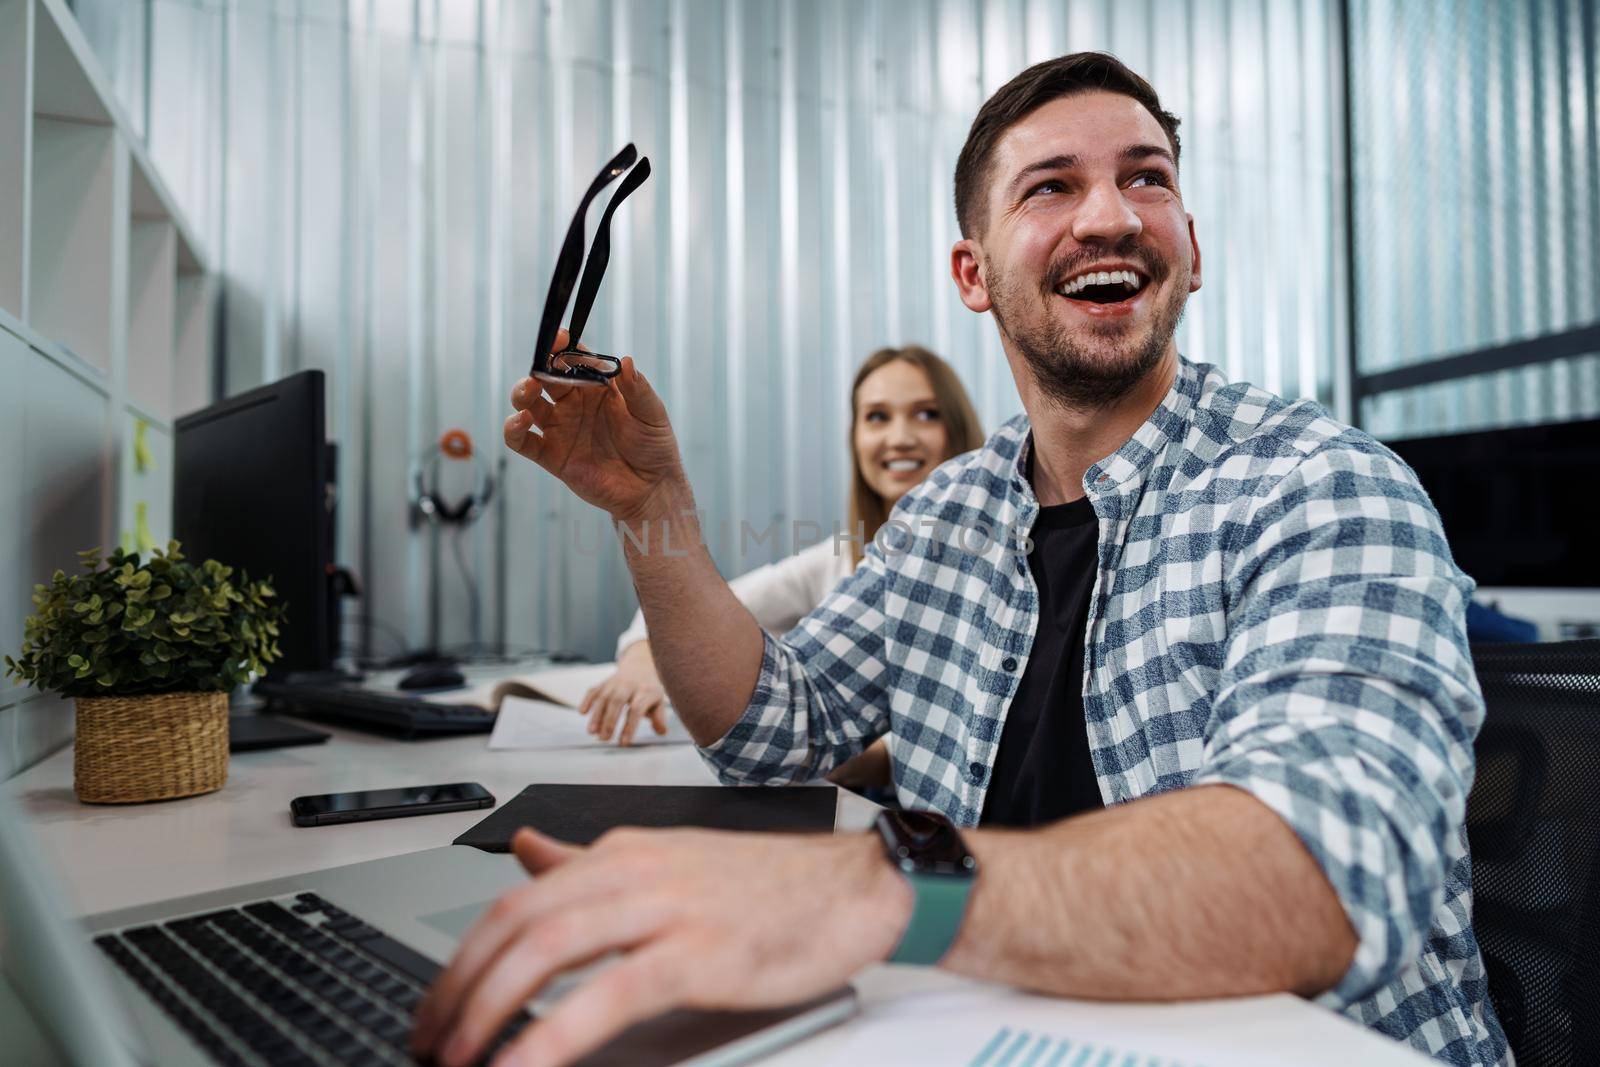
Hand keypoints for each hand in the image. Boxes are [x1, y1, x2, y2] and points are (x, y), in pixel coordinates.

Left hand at [410, 826, 912, 1066]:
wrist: (859, 887)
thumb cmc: (770, 887)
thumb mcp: (669, 862)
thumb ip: (591, 864)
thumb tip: (526, 853)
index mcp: (623, 851)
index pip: (517, 899)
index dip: (464, 957)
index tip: (438, 1005)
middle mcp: (635, 869)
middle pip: (516, 924)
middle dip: (458, 989)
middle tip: (428, 1040)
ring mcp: (667, 909)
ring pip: (547, 951)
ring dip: (488, 1010)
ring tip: (459, 1057)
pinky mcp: (698, 954)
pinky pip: (604, 996)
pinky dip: (551, 1037)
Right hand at [506, 330, 687, 522]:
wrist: (651, 490)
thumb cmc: (654, 448)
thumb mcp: (652, 414)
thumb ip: (638, 389)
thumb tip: (626, 361)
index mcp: (596, 388)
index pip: (573, 359)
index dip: (562, 346)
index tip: (559, 338)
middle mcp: (574, 404)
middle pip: (545, 377)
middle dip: (539, 367)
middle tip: (541, 367)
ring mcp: (560, 428)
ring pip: (528, 403)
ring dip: (521, 392)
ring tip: (529, 389)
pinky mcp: (551, 455)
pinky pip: (522, 441)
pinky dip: (513, 429)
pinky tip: (521, 420)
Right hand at [579, 644, 668, 745]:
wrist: (640, 665)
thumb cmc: (650, 689)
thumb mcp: (659, 701)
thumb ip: (659, 717)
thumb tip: (661, 732)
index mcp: (645, 690)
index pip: (637, 709)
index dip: (630, 726)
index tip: (624, 743)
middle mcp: (629, 685)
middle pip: (617, 701)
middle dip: (609, 721)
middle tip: (604, 739)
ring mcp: (615, 682)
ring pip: (603, 697)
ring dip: (596, 715)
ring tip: (592, 732)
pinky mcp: (604, 683)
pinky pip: (594, 690)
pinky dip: (587, 700)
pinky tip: (582, 712)